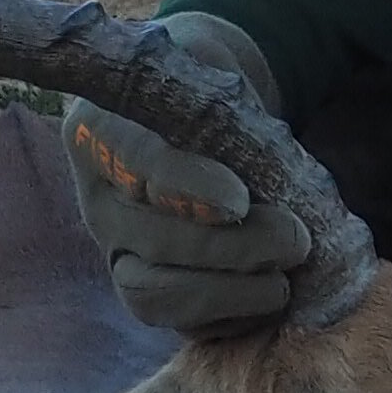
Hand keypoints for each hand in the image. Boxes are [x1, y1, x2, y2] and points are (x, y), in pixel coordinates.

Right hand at [65, 17, 308, 335]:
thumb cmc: (205, 86)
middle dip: (227, 249)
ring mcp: (114, 250)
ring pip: (149, 295)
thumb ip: (224, 106)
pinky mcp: (141, 289)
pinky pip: (176, 322)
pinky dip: (229, 317)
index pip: (132, 163)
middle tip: (295, 239)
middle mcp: (96, 199)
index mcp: (97, 130)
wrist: (194, 110)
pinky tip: (270, 297)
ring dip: (225, 294)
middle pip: (147, 239)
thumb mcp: (208, 70)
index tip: (241, 200)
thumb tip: (270, 173)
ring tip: (284, 281)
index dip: (186, 187)